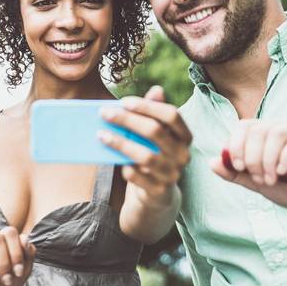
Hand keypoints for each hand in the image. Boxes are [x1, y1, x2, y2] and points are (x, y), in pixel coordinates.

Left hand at [98, 86, 191, 207]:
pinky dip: (126, 168)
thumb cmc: (154, 155)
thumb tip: (157, 90)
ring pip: (145, 156)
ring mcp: (172, 174)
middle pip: (155, 132)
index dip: (148, 106)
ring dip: (121, 143)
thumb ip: (156, 113)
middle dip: (127, 120)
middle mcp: (183, 155)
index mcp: (185, 137)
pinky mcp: (159, 191)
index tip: (124, 102)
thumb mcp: (157, 136)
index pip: (171, 115)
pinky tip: (114, 160)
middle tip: (104, 113)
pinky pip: (138, 177)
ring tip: (101, 135)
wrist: (157, 194)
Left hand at [210, 118, 286, 213]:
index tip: (238, 168)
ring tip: (272, 180)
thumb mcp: (260, 183)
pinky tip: (283, 172)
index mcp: (269, 133)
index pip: (244, 126)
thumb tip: (211, 162)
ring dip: (268, 159)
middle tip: (260, 180)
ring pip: (277, 132)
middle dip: (253, 158)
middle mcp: (285, 125)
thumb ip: (237, 174)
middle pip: (258, 129)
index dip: (236, 145)